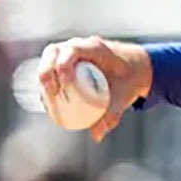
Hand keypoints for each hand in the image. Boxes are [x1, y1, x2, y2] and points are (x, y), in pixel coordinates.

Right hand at [38, 36, 152, 141]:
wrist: (135, 66)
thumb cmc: (130, 78)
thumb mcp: (125, 95)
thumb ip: (112, 114)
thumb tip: (96, 136)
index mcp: (93, 47)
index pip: (70, 52)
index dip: (63, 68)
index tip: (66, 89)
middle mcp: (77, 45)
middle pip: (51, 53)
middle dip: (46, 74)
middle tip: (52, 97)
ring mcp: (68, 51)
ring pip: (47, 61)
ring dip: (45, 81)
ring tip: (49, 103)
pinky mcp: (64, 60)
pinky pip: (51, 71)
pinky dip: (49, 85)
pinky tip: (50, 104)